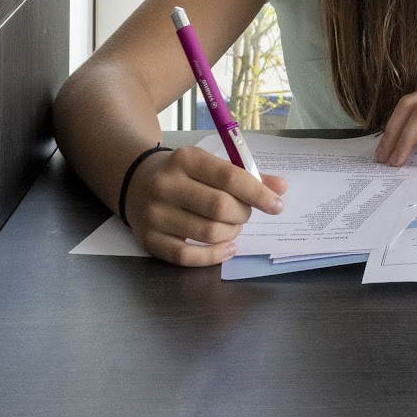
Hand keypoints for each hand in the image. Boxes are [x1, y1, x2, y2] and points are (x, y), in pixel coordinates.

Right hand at [125, 144, 286, 266]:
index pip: (229, 178)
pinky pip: (187, 256)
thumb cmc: (184, 174)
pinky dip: (214, 256)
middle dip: (243, 214)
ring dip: (231, 233)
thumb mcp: (209, 164)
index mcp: (186, 160)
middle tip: (245, 213)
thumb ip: (246, 176)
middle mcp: (167, 185)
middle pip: (219, 207)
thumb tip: (280, 188)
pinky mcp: (149, 240)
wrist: (135, 183)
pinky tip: (228, 248)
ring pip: (207, 232)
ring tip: (233, 226)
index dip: (258, 193)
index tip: (276, 205)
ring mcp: (155, 215)